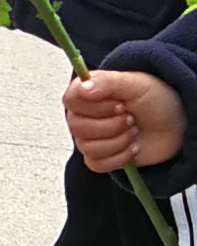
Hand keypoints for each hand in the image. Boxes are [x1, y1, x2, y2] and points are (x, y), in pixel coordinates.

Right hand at [66, 68, 188, 174]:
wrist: (175, 125)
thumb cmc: (156, 100)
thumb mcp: (136, 83)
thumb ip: (107, 82)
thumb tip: (82, 88)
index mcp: (88, 92)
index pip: (71, 100)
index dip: (94, 106)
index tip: (119, 104)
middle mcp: (85, 114)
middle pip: (77, 127)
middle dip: (111, 125)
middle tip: (131, 118)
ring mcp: (90, 137)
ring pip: (88, 147)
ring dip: (118, 141)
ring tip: (134, 130)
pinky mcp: (100, 157)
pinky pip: (96, 164)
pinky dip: (119, 157)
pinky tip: (133, 146)